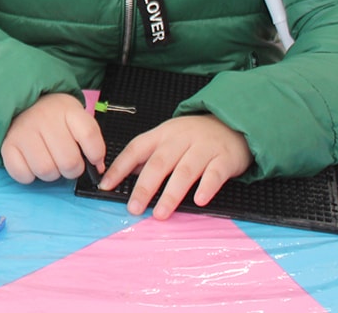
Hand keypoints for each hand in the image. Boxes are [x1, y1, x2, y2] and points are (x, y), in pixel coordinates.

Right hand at [0, 93, 105, 183]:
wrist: (20, 101)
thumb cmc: (53, 116)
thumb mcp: (75, 116)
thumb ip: (90, 139)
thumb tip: (98, 167)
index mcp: (67, 109)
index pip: (89, 135)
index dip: (96, 155)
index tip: (94, 161)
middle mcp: (44, 118)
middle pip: (69, 161)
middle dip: (73, 170)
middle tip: (68, 163)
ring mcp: (24, 131)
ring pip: (46, 171)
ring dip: (51, 174)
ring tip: (49, 162)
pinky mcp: (7, 145)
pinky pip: (22, 174)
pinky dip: (29, 176)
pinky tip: (32, 164)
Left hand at [98, 114, 251, 219]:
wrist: (231, 123)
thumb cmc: (194, 136)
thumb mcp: (168, 138)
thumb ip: (148, 156)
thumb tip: (124, 177)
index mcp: (162, 135)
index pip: (136, 149)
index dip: (120, 167)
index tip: (106, 186)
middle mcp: (180, 140)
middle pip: (159, 163)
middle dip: (144, 187)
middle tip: (134, 208)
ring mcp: (203, 148)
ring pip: (184, 171)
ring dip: (171, 193)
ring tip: (160, 213)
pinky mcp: (224, 159)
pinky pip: (214, 174)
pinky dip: (206, 187)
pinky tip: (198, 201)